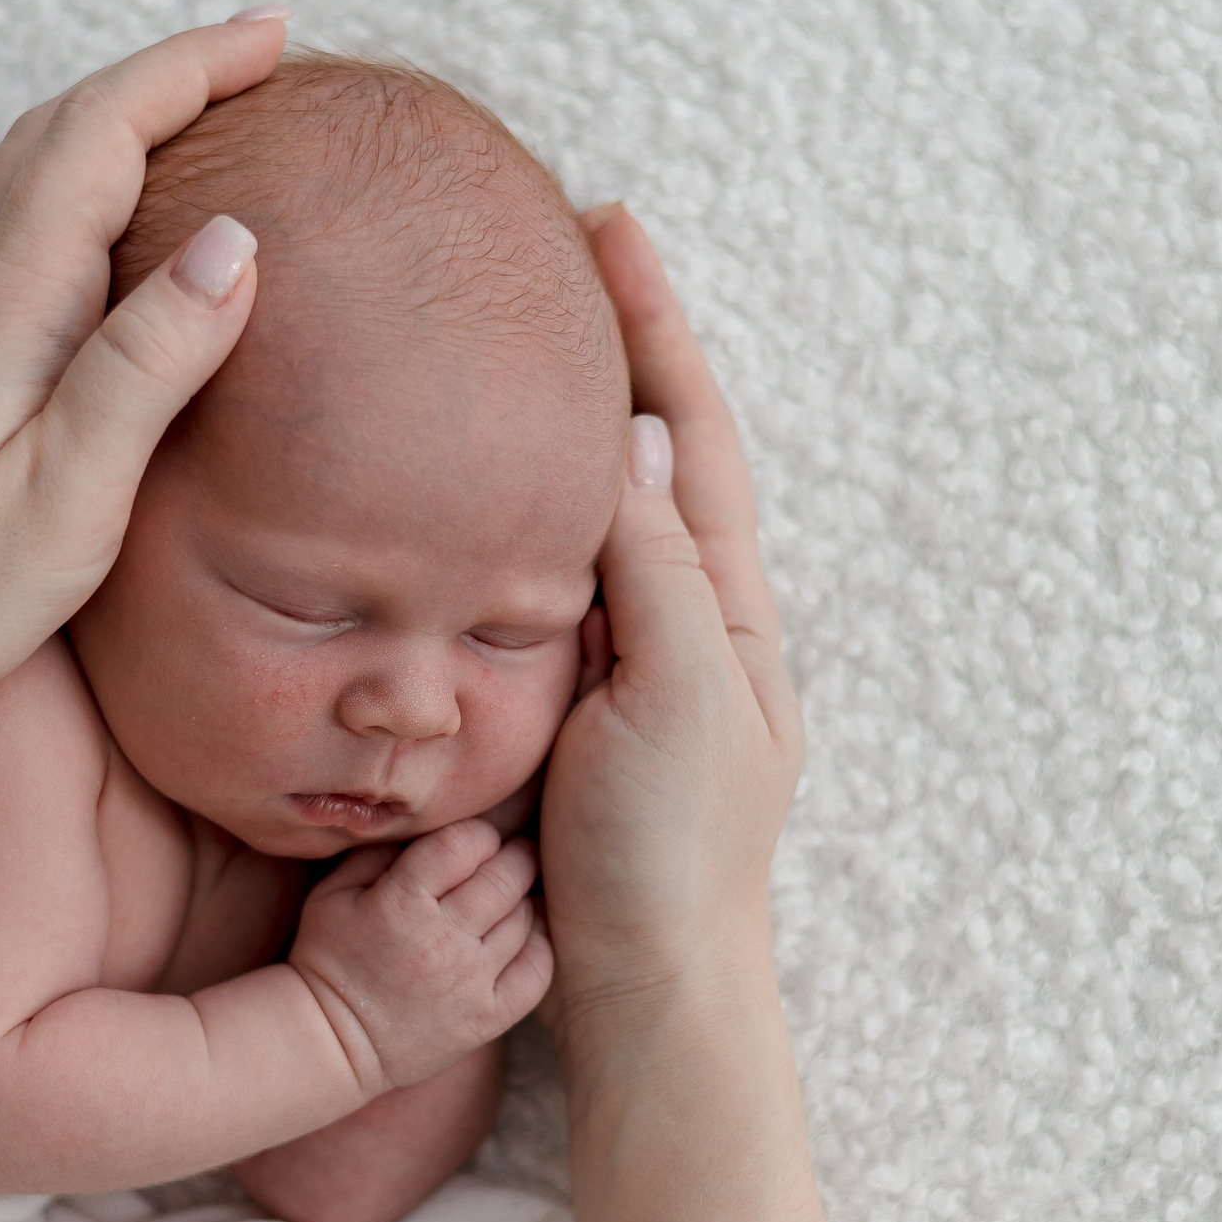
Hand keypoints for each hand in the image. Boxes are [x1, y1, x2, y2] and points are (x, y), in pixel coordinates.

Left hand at [0, 14, 290, 738]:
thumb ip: (148, 364)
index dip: (191, 68)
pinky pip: (12, 217)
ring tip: (203, 111)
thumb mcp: (69, 494)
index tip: (274, 36)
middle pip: (62, 125)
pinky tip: (114, 219)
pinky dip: (80, 174)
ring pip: (28, 164)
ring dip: (119, 115)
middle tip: (260, 52)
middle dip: (166, 72)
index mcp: (6, 302)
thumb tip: (234, 239)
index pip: (103, 132)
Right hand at [288, 820, 553, 1097]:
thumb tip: (424, 826)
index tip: (475, 841)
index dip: (478, 834)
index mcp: (401, 903)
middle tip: (512, 855)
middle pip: (505, 876)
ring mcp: (470, 981)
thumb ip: (375, 853)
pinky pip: (537, 969)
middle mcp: (442, 939)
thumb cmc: (328, 959)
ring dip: (523, 898)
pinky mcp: (487, 1016)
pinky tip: (527, 934)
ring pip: (523, 918)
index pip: (465, 843)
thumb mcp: (331, 895)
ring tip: (512, 894)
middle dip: (514, 856)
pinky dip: (540, 943)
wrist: (332, 1042)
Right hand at [537, 206, 806, 1051]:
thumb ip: (655, 569)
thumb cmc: (672, 856)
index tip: (608, 228)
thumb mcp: (674, 696)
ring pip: (610, 510)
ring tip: (526, 338)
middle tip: (560, 254)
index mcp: (726, 607)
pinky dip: (541, 510)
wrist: (655, 994)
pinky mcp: (588, 709)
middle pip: (657, 451)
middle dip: (620, 349)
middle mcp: (692, 619)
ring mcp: (643, 663)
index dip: (655, 328)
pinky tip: (495, 495)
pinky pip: (567, 580)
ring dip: (580, 419)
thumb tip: (637, 436)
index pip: (690, 431)